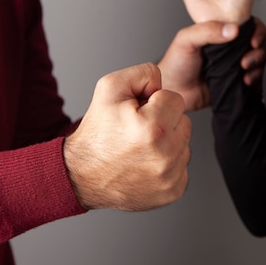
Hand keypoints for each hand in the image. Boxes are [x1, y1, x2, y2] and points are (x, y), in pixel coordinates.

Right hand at [63, 63, 190, 210]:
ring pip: (184, 144)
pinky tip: (145, 164)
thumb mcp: (109, 87)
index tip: (137, 114)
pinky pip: (182, 167)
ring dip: (167, 143)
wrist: (81, 176)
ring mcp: (170, 177)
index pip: (176, 99)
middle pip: (183, 122)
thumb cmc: (97, 133)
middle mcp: (166, 155)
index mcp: (153, 128)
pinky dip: (167, 164)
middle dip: (164, 121)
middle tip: (138, 131)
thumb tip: (164, 82)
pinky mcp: (172, 192)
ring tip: (141, 148)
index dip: (155, 102)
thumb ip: (143, 73)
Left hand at [158, 18, 265, 111]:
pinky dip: (258, 84)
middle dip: (259, 54)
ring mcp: (235, 67)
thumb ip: (207, 30)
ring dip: (258, 70)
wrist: (172, 92)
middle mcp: (231, 49)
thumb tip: (233, 29)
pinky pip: (256, 82)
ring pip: (260, 64)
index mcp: (222, 34)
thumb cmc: (175, 64)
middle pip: (259, 45)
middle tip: (245, 63)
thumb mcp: (186, 40)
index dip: (257, 32)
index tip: (253, 41)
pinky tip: (249, 86)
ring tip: (245, 78)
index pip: (249, 26)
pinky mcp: (237, 84)